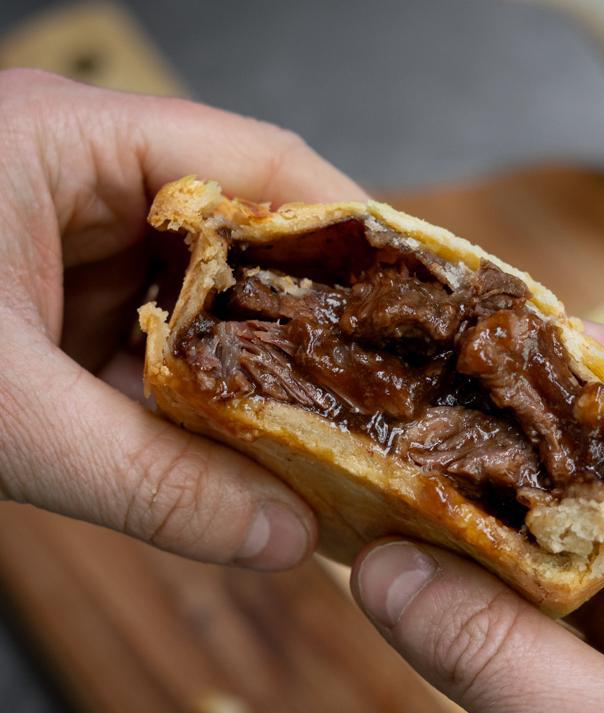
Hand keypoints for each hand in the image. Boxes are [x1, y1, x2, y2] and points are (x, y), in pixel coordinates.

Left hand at [0, 69, 364, 565]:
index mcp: (75, 145)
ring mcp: (65, 246)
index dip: (355, 237)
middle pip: (242, 242)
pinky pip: (148, 350)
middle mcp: (83, 182)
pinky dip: (190, 407)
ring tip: (329, 444)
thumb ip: (149, 481)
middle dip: (312, 330)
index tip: (422, 314)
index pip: (262, 164)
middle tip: (387, 402)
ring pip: (199, 309)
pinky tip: (235, 459)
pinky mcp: (45, 306)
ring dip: (252, 382)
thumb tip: (286, 540)